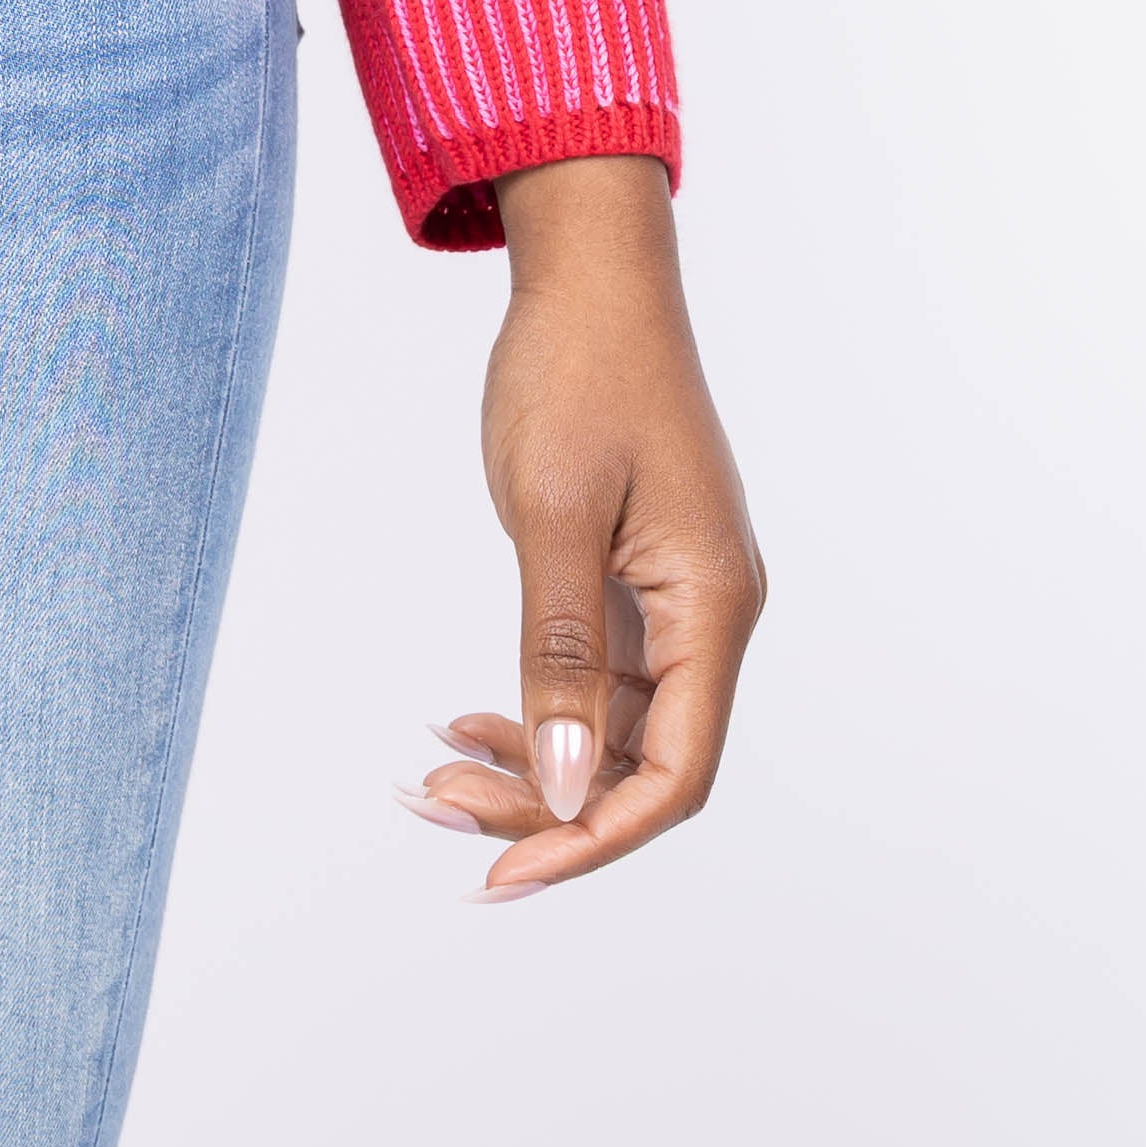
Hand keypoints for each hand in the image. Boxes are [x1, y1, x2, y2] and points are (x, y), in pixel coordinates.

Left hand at [403, 152, 763, 898]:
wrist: (589, 272)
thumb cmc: (576, 372)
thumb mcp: (552, 514)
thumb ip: (558, 655)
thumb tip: (558, 787)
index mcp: (713, 607)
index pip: (674, 775)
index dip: (593, 838)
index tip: (503, 875)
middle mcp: (708, 615)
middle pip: (639, 764)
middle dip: (542, 808)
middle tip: (433, 813)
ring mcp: (675, 598)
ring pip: (610, 727)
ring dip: (530, 765)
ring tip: (432, 778)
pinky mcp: (637, 577)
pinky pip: (596, 678)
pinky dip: (534, 707)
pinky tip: (466, 721)